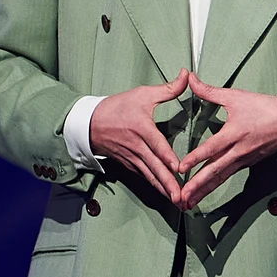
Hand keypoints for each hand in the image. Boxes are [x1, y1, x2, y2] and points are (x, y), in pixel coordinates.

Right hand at [88, 70, 188, 203]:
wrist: (88, 123)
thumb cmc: (117, 107)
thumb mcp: (142, 94)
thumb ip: (168, 88)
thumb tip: (188, 75)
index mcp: (141, 128)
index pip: (156, 144)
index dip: (166, 157)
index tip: (178, 168)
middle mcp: (136, 146)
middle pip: (154, 166)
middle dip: (168, 183)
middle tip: (181, 196)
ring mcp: (131, 157)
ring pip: (150, 175)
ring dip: (163, 189)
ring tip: (177, 201)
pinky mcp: (128, 163)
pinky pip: (143, 176)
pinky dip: (155, 186)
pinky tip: (165, 194)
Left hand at [175, 73, 276, 210]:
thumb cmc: (264, 108)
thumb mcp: (236, 96)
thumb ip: (209, 91)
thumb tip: (189, 78)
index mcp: (235, 133)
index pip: (212, 148)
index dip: (195, 158)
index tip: (180, 168)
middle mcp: (238, 150)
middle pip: (214, 171)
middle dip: (197, 185)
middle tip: (181, 197)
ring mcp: (243, 159)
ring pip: (220, 178)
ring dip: (203, 191)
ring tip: (187, 202)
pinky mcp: (247, 164)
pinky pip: (227, 176)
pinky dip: (214, 186)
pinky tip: (204, 193)